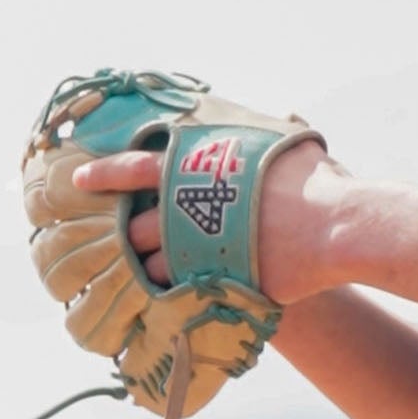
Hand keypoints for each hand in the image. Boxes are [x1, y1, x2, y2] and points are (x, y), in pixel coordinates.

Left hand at [72, 140, 346, 303]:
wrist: (338, 228)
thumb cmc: (319, 183)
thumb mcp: (291, 146)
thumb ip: (275, 137)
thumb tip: (286, 117)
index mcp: (196, 168)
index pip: (136, 168)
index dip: (107, 175)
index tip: (79, 182)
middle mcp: (189, 207)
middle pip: (142, 226)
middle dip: (132, 237)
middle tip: (126, 245)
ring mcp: (201, 248)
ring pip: (157, 264)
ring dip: (151, 272)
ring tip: (151, 279)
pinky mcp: (219, 283)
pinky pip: (185, 293)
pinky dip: (177, 297)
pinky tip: (176, 301)